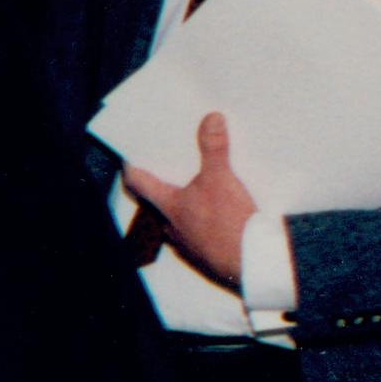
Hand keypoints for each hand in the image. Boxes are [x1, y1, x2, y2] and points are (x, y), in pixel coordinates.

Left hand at [122, 111, 257, 288]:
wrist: (251, 262)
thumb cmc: (227, 221)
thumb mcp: (221, 178)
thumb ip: (214, 148)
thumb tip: (211, 119)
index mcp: (168, 207)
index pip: (139, 184)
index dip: (132, 169)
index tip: (129, 159)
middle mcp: (171, 227)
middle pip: (158, 204)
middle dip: (162, 187)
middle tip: (167, 170)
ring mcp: (187, 244)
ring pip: (176, 222)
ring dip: (183, 208)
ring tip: (194, 191)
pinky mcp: (205, 255)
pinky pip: (197, 236)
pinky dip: (202, 224)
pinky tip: (216, 217)